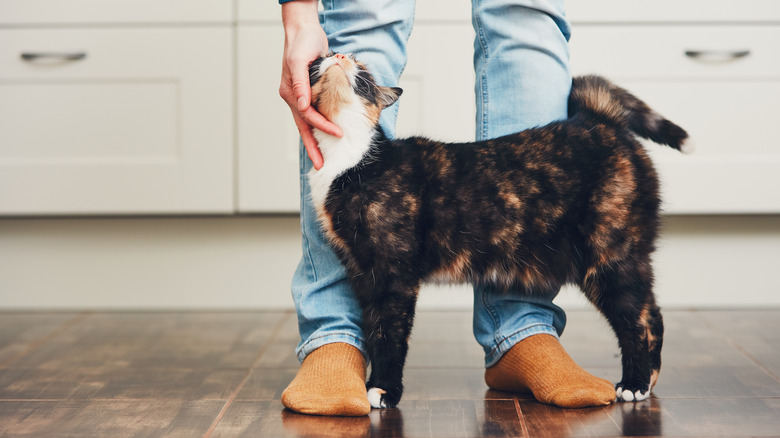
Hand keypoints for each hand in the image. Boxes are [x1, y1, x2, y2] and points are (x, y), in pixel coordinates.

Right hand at [280, 0, 341, 169]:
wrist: (304, 30)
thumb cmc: (302, 42)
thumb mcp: (300, 60)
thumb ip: (301, 83)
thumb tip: (302, 105)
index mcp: (290, 92)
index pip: (308, 116)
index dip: (323, 126)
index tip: (338, 134)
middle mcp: (294, 97)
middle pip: (304, 127)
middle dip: (312, 148)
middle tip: (320, 166)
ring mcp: (300, 96)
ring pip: (308, 124)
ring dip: (315, 141)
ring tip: (321, 158)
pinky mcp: (309, 92)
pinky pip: (313, 114)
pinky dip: (319, 126)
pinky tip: (324, 136)